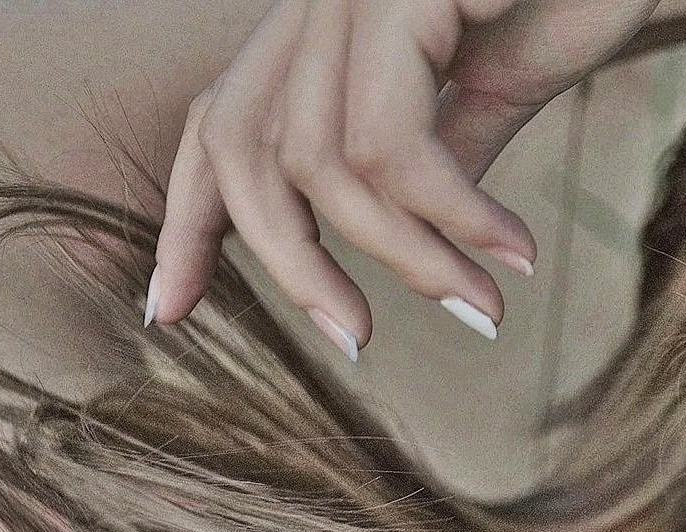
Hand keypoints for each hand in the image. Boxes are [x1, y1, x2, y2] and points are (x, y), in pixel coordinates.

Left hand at [146, 0, 666, 357]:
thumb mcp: (498, 92)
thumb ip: (438, 161)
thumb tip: (410, 246)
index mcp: (327, 24)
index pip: (222, 124)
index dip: (187, 220)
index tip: (171, 312)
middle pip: (246, 149)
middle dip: (291, 266)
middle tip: (357, 346)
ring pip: (324, 164)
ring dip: (408, 258)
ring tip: (484, 306)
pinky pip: (392, 141)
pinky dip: (450, 216)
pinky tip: (514, 249)